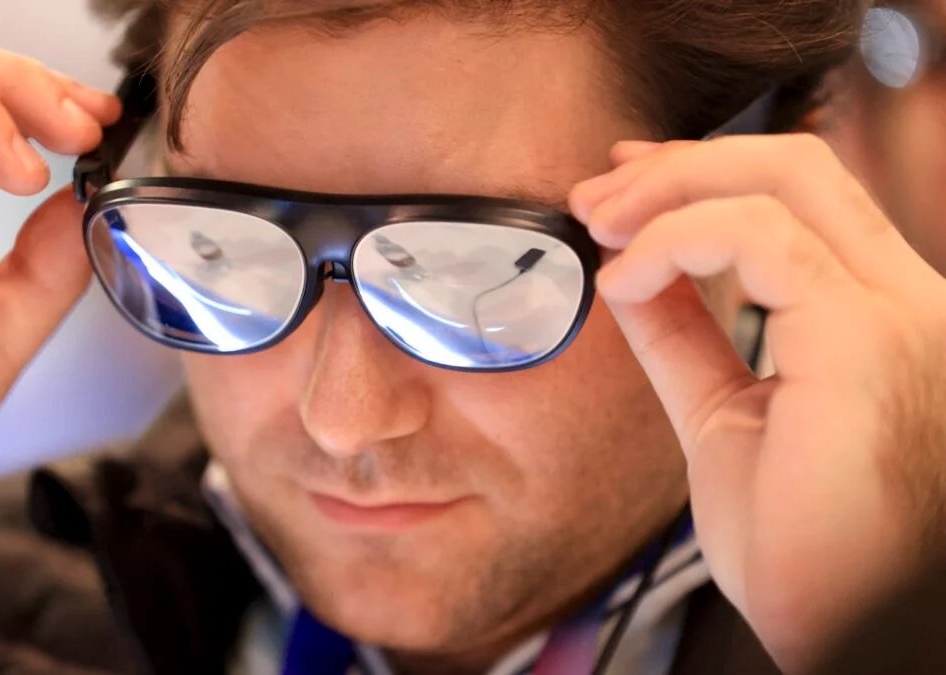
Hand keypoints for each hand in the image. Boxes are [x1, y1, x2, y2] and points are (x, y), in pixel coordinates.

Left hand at [570, 134, 945, 671]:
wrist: (847, 636)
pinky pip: (762, 237)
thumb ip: (686, 337)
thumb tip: (631, 272)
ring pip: (785, 176)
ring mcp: (901, 317)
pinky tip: (623, 278)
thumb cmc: (801, 551)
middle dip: (679, 164)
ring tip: (597, 225)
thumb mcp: (724, 416)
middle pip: (798, 165)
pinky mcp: (869, 342)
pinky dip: (674, 240)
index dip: (705, 174)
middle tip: (596, 193)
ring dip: (667, 189)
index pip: (804, 199)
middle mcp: (909, 304)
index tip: (625, 187)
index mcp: (882, 319)